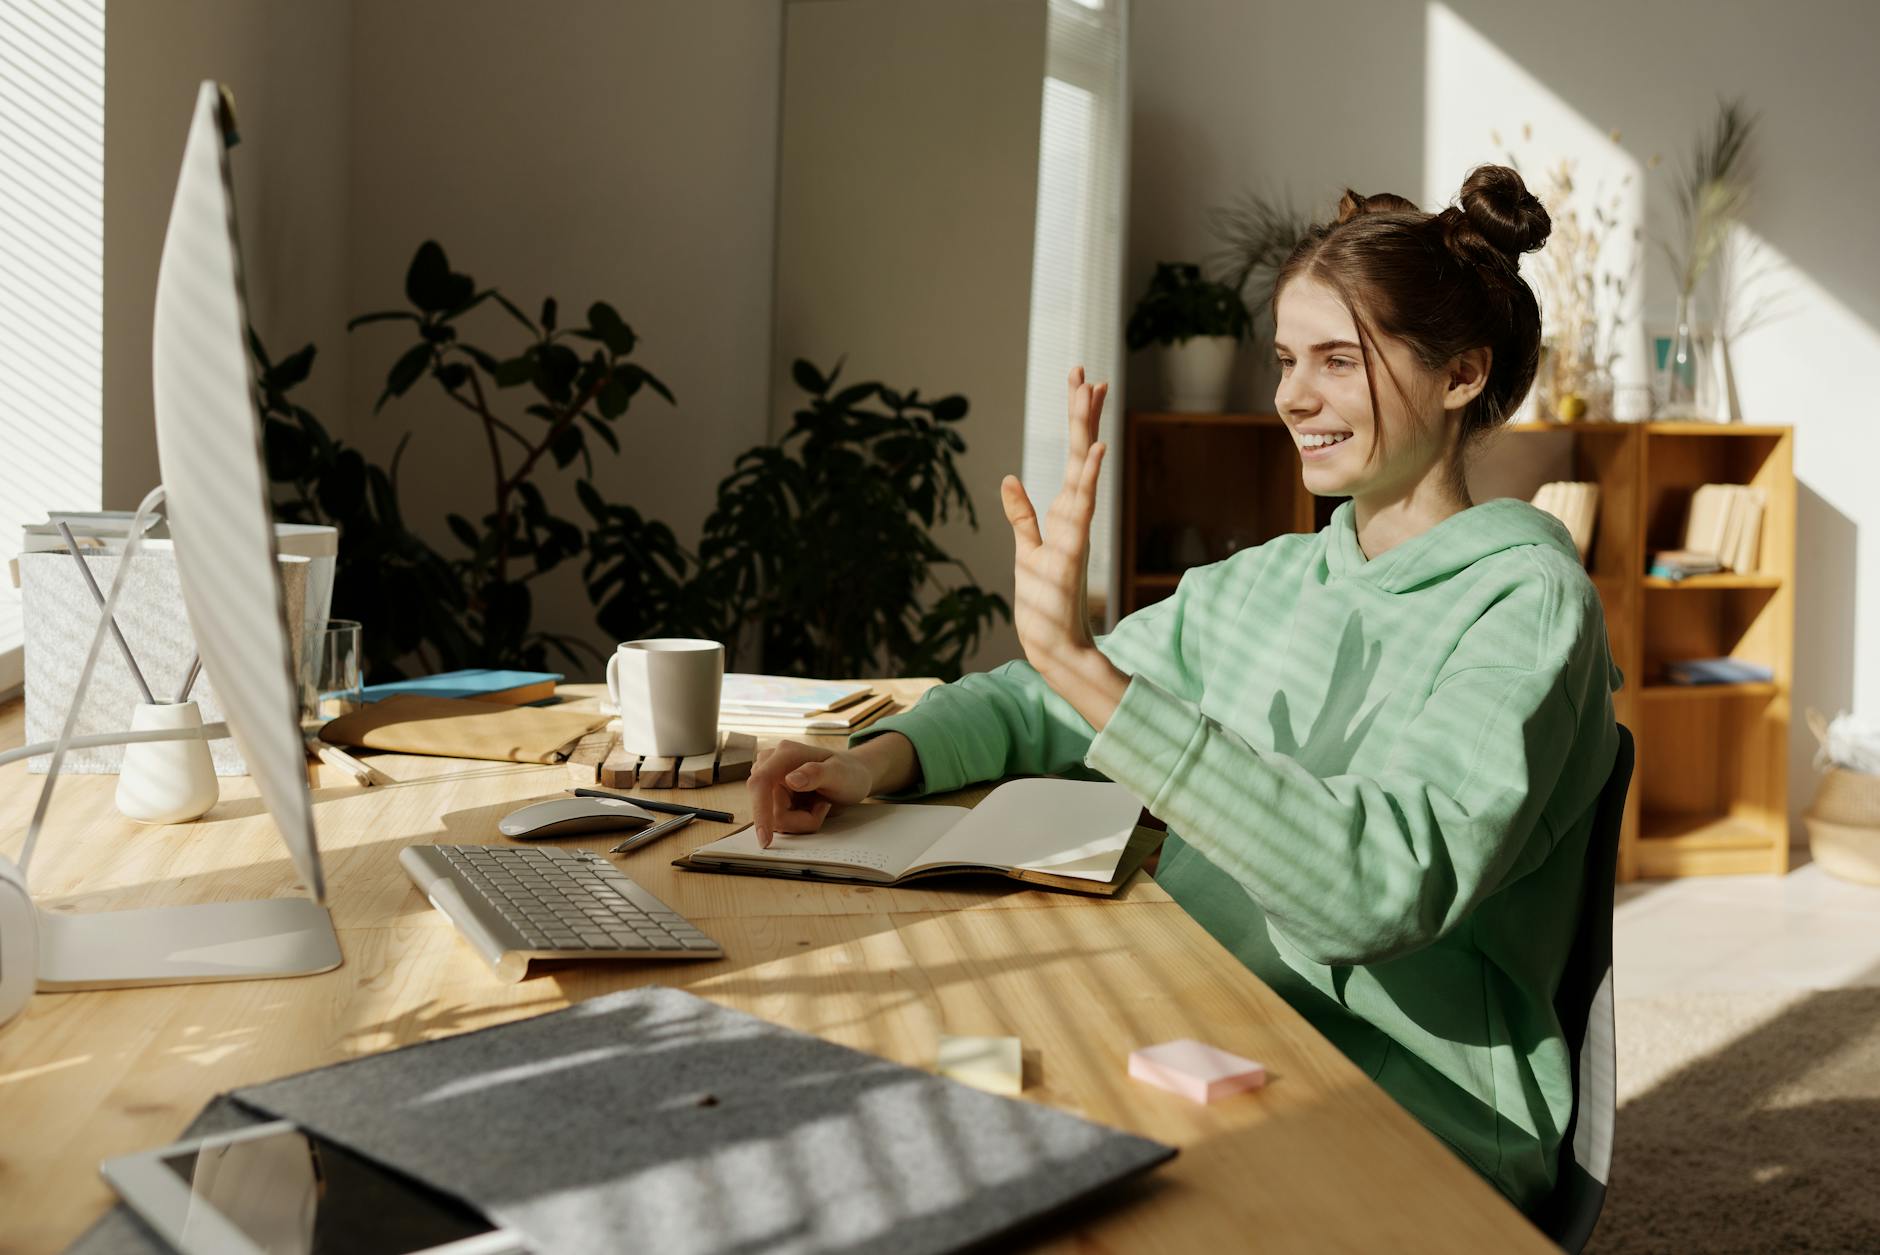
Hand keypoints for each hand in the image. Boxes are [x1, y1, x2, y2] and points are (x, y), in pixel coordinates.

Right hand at [747, 740, 872, 847]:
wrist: (851, 776)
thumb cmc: (848, 772)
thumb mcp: (840, 773)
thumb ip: (816, 773)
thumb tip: (790, 780)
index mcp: (784, 754)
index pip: (760, 783)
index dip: (759, 811)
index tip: (766, 839)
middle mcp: (769, 766)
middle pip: (768, 809)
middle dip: (797, 819)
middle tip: (823, 807)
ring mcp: (769, 782)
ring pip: (773, 819)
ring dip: (799, 821)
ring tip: (819, 805)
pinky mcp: (771, 797)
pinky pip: (777, 821)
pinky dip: (797, 822)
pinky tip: (810, 809)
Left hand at [1001, 366, 1106, 675]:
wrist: (1054, 644)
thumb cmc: (1044, 600)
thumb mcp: (1026, 549)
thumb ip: (1021, 514)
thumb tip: (1009, 479)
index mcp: (1066, 512)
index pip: (1073, 457)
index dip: (1078, 420)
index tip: (1083, 382)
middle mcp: (1075, 515)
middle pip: (1079, 453)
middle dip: (1083, 413)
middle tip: (1086, 371)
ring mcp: (1075, 531)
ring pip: (1081, 472)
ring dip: (1086, 433)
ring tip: (1093, 393)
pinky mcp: (1071, 551)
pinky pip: (1080, 508)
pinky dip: (1088, 478)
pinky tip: (1094, 450)